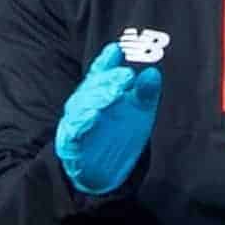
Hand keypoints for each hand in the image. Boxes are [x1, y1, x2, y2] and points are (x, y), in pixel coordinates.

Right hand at [54, 42, 161, 193]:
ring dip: (97, 97)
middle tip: (127, 75)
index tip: (116, 50)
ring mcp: (76, 122)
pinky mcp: (71, 144)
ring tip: (114, 92)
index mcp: (100, 92)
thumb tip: (153, 74)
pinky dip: (82, 122)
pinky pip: (74, 131)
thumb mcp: (138, 114)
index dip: (107, 61)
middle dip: (109, 79)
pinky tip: (94, 115)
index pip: (101, 73)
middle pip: (93, 86)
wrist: (103, 175)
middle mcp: (85, 104)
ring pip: (81, 105)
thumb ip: (145, 94)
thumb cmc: (118, 136)